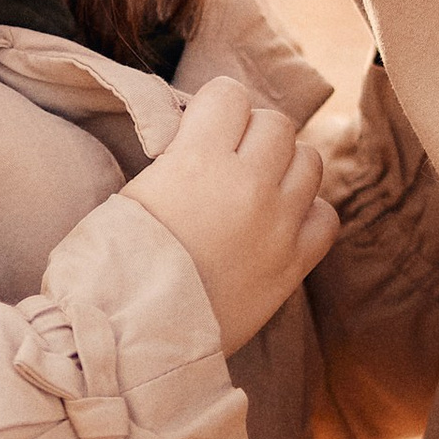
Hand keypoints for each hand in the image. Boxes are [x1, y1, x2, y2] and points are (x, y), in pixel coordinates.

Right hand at [132, 75, 337, 353]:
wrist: (132, 344)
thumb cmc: (111, 272)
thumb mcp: (129, 196)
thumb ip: (174, 159)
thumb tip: (196, 138)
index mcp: (197, 161)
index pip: (229, 94)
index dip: (215, 107)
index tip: (202, 127)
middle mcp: (247, 186)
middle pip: (276, 124)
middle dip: (252, 133)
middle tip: (229, 159)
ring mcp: (278, 226)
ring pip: (310, 161)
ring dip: (286, 166)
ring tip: (257, 188)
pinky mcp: (294, 266)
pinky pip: (326, 216)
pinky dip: (309, 213)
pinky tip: (281, 223)